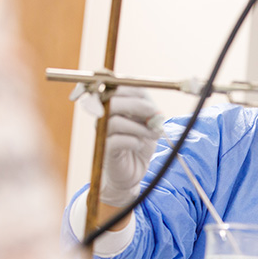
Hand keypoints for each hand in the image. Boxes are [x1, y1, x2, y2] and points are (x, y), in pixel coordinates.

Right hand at [100, 87, 162, 207]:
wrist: (134, 170)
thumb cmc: (140, 142)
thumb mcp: (148, 122)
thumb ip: (149, 110)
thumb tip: (154, 110)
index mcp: (113, 103)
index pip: (118, 88)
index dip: (136, 93)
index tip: (154, 106)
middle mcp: (103, 115)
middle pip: (112, 101)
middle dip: (138, 106)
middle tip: (155, 116)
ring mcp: (102, 132)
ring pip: (114, 122)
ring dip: (139, 127)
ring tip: (154, 134)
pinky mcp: (104, 150)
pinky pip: (115, 141)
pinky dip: (132, 141)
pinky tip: (139, 144)